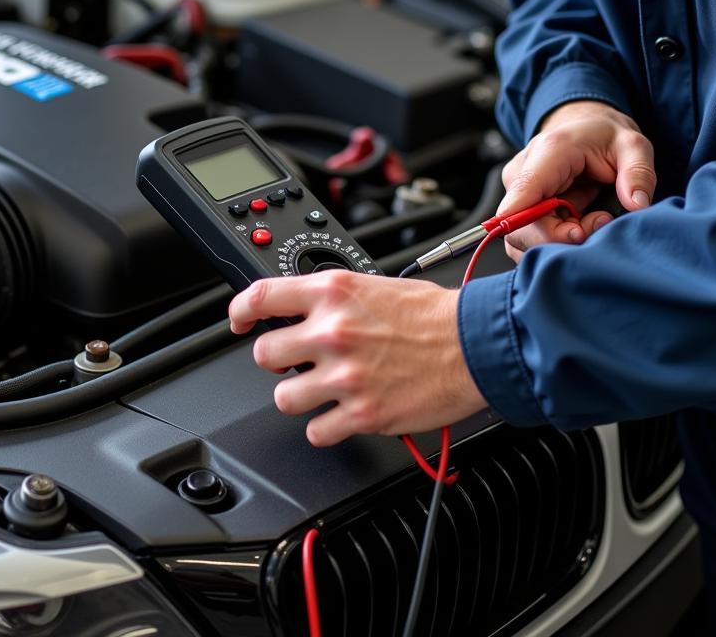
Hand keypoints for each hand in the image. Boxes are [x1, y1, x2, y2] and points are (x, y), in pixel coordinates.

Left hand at [228, 271, 487, 446]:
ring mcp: (344, 376)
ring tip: (323, 389)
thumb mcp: (376, 284)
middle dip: (277, 359)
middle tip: (297, 361)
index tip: (238, 320)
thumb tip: (303, 309)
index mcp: (334, 293)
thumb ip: (334, 298)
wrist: (477, 344)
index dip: (239, 310)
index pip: (261, 296)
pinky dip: (327, 427)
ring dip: (299, 396)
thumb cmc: (435, 314)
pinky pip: (317, 432)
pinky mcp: (362, 414)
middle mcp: (332, 332)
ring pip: (283, 397)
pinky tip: (343, 414)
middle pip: (264, 354)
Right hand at [498, 100, 655, 262]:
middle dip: (563, 237)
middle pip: (522, 225)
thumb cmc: (603, 136)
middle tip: (599, 222)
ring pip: (523, 236)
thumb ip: (638, 173)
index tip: (577, 234)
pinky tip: (578, 224)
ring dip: (560, 240)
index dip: (539, 227)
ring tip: (592, 220)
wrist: (585, 128)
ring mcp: (516, 190)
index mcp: (548, 153)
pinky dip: (555, 239)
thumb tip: (636, 205)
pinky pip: (528, 236)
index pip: (522, 197)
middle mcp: (522, 171)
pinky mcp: (519, 205)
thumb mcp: (633, 146)